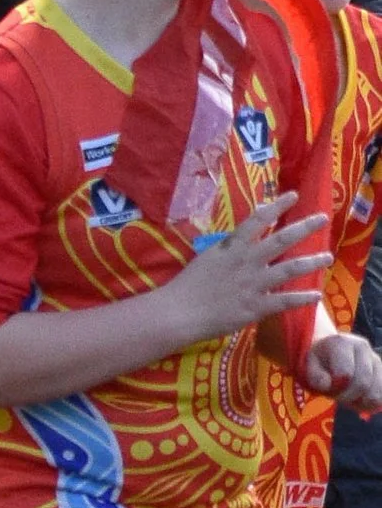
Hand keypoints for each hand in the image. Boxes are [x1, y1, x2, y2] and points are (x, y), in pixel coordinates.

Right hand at [172, 195, 330, 336]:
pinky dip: (302, 298)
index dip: (277, 206)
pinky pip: (284, 301)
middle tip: (322, 218)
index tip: (293, 196)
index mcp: (232, 246)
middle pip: (281, 240)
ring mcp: (254, 283)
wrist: (180, 312)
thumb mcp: (207, 258)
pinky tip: (316, 295)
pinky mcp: (256, 306)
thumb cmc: (188, 284)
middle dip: (304, 228)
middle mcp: (247, 261)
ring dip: (311, 262)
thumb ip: (228, 250)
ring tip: (327, 256)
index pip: (258, 220)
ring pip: (289, 269)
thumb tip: (242, 242)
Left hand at [305, 328, 381, 417]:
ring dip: (360, 402)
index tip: (327, 389)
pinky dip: (370, 404)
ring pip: (376, 392)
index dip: (336, 388)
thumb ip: (315, 377)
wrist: (329, 353)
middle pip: (363, 383)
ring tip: (346, 396)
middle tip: (336, 396)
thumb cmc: (318, 362)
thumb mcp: (309, 367)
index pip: (346, 374)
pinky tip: (357, 400)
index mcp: (342, 343)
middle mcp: (362, 347)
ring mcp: (375, 359)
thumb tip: (327, 384)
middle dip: (348, 397)